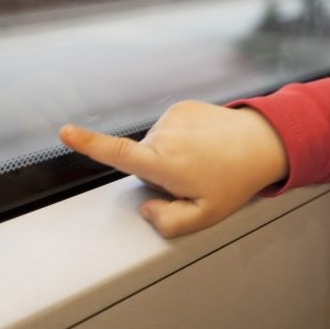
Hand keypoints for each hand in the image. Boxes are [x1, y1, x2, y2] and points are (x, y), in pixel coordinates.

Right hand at [59, 101, 288, 237]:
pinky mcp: (182, 106)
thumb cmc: (235, 180)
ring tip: (202, 159)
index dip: (89, 144)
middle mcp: (166, 136)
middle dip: (158, 174)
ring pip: (154, 145)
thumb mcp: (206, 215)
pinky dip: (180, 139)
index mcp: (166, 162)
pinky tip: (203, 144)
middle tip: (193, 178)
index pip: (119, 154)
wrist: (263, 143)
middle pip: (141, 161)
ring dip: (170, 155)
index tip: (66, 132)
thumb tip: (147, 208)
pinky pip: (168, 129)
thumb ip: (169, 222)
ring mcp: (173, 117)